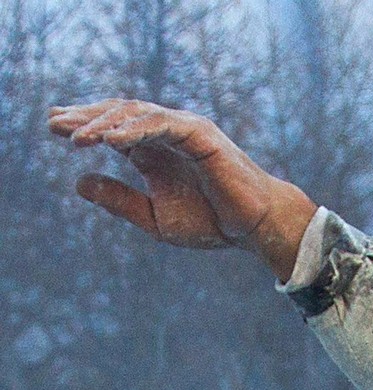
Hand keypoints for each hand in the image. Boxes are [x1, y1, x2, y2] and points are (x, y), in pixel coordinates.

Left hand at [48, 99, 316, 278]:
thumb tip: (77, 183)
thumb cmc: (212, 223)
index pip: (111, 129)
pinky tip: (111, 141)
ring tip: (78, 138)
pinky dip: (135, 129)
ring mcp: (182, 128)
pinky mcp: (199, 133)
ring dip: (104, 124)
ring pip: (135, 114)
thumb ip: (119, 200)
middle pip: (116, 114)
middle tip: (55, 124)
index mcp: (153, 150)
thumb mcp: (154, 217)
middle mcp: (164, 133)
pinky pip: (161, 124)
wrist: (254, 228)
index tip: (53, 128)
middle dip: (85, 118)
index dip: (83, 126)